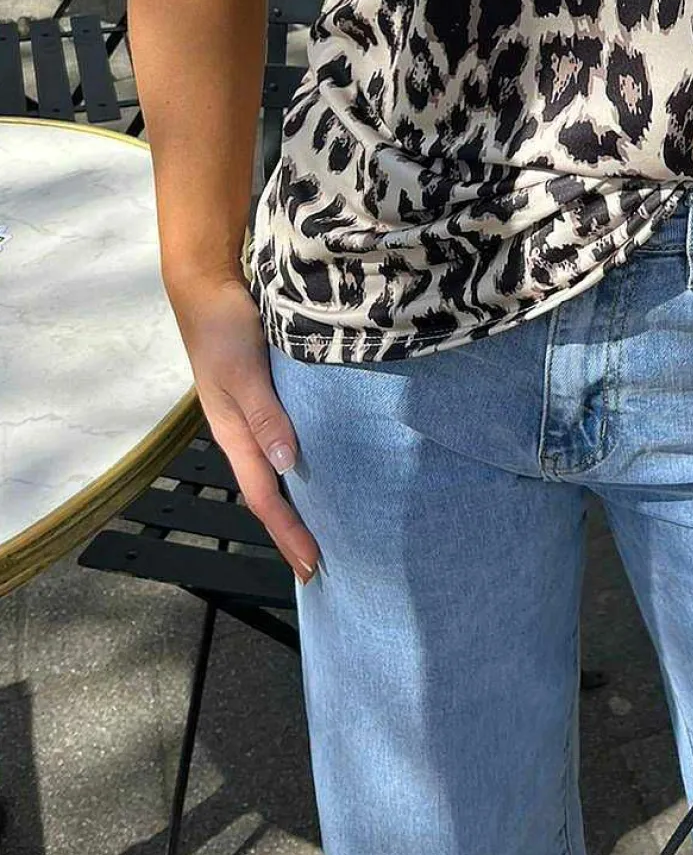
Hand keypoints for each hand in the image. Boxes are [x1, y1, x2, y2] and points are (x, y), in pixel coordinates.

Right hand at [170, 276, 319, 584]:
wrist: (207, 289)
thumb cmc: (224, 329)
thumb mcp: (244, 372)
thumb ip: (265, 415)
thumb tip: (287, 465)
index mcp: (234, 434)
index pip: (264, 497)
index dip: (288, 532)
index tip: (311, 566)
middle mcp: (242, 432)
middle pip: (267, 494)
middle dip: (291, 530)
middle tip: (320, 565)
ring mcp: (250, 416)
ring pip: (273, 471)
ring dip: (295, 502)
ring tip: (324, 526)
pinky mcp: (262, 396)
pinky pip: (280, 443)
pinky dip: (297, 466)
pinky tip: (316, 466)